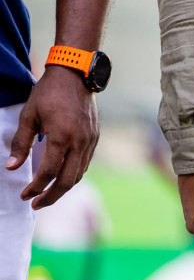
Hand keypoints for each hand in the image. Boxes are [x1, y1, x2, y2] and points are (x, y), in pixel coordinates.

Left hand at [6, 66, 98, 207]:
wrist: (77, 74)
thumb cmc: (49, 93)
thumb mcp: (29, 116)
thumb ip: (21, 144)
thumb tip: (11, 168)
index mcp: (61, 137)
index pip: (48, 173)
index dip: (35, 188)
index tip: (24, 196)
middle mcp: (79, 141)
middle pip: (67, 180)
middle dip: (51, 197)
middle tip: (36, 205)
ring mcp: (90, 140)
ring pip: (79, 173)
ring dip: (63, 188)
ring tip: (47, 194)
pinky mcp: (95, 136)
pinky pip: (85, 163)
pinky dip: (73, 174)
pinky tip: (61, 175)